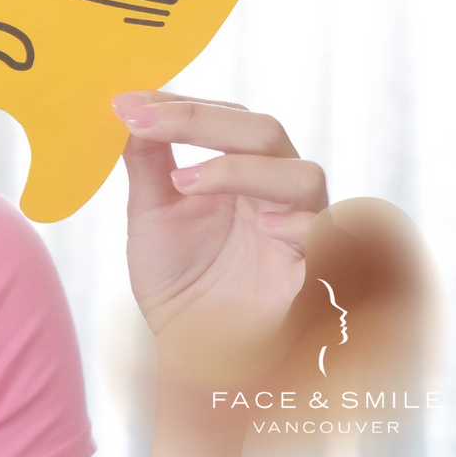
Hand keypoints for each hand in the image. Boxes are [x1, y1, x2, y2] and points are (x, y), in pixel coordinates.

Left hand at [117, 91, 327, 382]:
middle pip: (265, 131)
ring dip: (241, 169)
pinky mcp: (317, 273)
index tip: (126, 103)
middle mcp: (277, 192)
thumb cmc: (178, 283)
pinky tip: (259, 226)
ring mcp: (301, 229)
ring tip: (183, 182)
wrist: (193, 353)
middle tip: (142, 123)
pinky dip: (297, 224)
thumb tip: (129, 105)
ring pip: (302, 175)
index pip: (227, 117)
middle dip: (202, 120)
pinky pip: (329, 236)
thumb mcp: (151, 215)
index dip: (181, 104)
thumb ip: (147, 161)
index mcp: (242, 171)